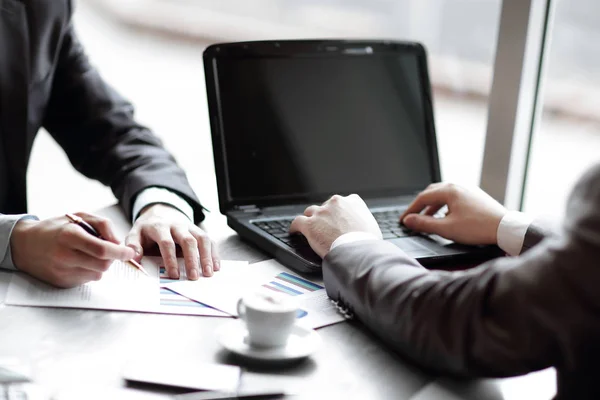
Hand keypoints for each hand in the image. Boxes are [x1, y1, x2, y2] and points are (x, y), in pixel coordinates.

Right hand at [10, 213, 134, 287]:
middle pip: (103, 265)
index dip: (120, 253)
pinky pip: (87, 280)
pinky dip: (89, 271)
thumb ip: (103, 225)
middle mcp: (65, 256)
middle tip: (109, 250)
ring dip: (101, 265)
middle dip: (112, 259)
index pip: (102, 250)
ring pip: (98, 274)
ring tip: (88, 254)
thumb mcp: (79, 217)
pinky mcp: (62, 283)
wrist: (25, 245)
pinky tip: (78, 262)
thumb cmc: (56, 228)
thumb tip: (118, 242)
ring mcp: (62, 272)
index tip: (129, 252)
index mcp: (69, 237)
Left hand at [125, 204, 219, 279]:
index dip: (171, 259)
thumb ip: (133, 245)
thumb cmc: (147, 230)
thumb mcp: (135, 233)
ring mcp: (190, 227)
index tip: (174, 275)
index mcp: (159, 227)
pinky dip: (214, 253)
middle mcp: (177, 225)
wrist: (159, 212)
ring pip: (202, 239)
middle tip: (194, 277)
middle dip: (192, 259)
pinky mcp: (198, 230)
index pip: (167, 243)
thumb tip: (135, 258)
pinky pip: (209, 240)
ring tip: (209, 273)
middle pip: (188, 240)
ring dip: (207, 256)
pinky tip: (215, 266)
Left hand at [290, 194, 381, 257]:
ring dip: (311, 220)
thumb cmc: (367, 242)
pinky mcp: (309, 224)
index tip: (338, 219)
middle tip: (326, 227)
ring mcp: (321, 213)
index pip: (343, 202)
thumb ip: (364, 222)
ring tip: (310, 228)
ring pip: (311, 212)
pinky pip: (297, 222)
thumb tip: (365, 230)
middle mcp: (336, 203)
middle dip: (325, 216)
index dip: (339, 212)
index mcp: (353, 201)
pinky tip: (294, 231)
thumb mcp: (372, 226)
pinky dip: (295, 227)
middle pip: (326, 206)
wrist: (357, 250)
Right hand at [400, 183, 506, 244]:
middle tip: (413, 217)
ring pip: (444, 195)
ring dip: (433, 206)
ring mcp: (468, 190)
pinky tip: (446, 217)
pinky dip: (444, 206)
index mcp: (450, 190)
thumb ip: (424, 224)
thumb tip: (408, 220)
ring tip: (427, 219)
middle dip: (421, 205)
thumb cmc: (478, 227)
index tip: (404, 220)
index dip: (411, 210)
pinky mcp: (476, 197)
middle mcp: (459, 186)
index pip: (423, 197)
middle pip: (432, 192)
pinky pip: (454, 198)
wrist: (506, 228)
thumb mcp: (447, 228)